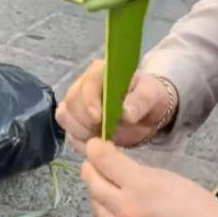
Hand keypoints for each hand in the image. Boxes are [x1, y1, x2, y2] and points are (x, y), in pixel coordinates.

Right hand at [55, 60, 174, 153]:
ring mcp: (78, 103)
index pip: (87, 84)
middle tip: (104, 132)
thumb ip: (140, 101)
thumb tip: (126, 113)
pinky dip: (80, 141)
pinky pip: (69, 132)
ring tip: (103, 137)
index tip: (97, 118)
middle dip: (85, 121)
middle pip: (72, 101)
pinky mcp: (76, 121)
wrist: (146, 112)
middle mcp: (84, 85)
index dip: (89, 101)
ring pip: (65, 116)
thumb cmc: (148, 96)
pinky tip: (97, 144)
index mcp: (102, 72)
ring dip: (81, 131)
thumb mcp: (151, 94)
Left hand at [81, 138, 217, 216]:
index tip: (93, 146)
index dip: (95, 150)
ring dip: (100, 198)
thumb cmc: (202, 211)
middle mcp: (125, 210)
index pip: (104, 161)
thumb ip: (139, 174)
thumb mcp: (171, 180)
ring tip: (108, 193)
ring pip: (97, 209)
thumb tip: (117, 167)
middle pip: (94, 185)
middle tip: (92, 166)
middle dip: (91, 171)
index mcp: (141, 186)